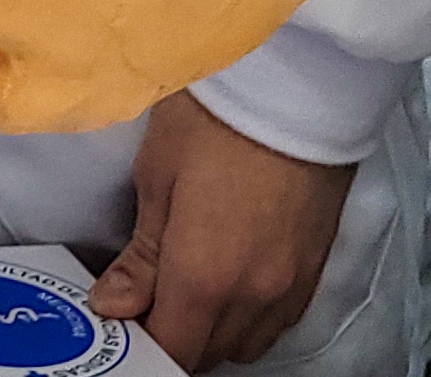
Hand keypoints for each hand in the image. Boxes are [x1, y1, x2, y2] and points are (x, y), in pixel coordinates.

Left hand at [87, 91, 359, 370]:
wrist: (300, 81)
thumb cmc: (219, 116)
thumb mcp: (158, 176)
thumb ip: (140, 255)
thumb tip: (113, 304)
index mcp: (204, 277)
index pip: (169, 350)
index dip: (138, 342)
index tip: (117, 316)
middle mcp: (253, 296)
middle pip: (206, 354)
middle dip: (171, 336)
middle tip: (142, 297)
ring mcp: (291, 287)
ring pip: (243, 343)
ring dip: (210, 332)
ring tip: (184, 287)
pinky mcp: (317, 269)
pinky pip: (276, 321)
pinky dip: (247, 317)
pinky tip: (228, 280)